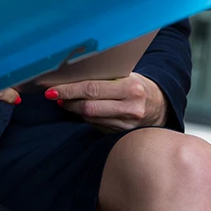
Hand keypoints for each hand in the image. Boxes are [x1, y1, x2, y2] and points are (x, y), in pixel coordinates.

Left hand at [46, 73, 167, 132]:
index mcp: (131, 89)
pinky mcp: (121, 135)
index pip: (92, 89)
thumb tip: (70, 75)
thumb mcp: (126, 76)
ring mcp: (126, 125)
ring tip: (65, 101)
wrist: (159, 106)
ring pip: (89, 118)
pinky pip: (95, 125)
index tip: (51, 90)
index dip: (68, 90)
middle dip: (67, 101)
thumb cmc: (137, 86)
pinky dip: (85, 117)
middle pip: (88, 107)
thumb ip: (103, 77)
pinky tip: (81, 110)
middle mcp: (130, 109)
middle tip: (54, 95)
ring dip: (73, 110)